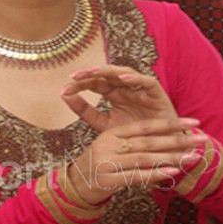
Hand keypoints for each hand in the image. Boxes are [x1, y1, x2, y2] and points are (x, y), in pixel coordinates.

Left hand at [61, 65, 177, 131]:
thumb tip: (64, 95)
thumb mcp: (104, 125)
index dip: (79, 85)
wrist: (158, 152)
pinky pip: (147, 82)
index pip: (94, 84)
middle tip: (74, 76)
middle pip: (106, 76)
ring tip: (93, 72)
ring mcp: (141, 90)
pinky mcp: (157, 94)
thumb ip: (86, 111)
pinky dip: (136, 79)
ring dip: (109, 71)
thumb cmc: (133, 137)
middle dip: (90, 74)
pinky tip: (122, 78)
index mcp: (113, 94)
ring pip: (124, 74)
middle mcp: (126, 89)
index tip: (64, 90)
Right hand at [69, 117, 205, 204]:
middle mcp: (108, 145)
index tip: (194, 123)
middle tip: (202, 139)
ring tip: (193, 157)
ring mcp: (106, 162)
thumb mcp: (112, 149)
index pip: (145, 127)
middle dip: (178, 139)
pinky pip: (135, 176)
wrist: (73, 187)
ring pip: (144, 158)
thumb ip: (134, 143)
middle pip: (148, 141)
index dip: (170, 124)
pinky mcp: (106, 180)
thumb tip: (164, 139)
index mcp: (111, 134)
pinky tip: (172, 173)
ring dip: (171, 157)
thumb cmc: (99, 166)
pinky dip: (154, 174)